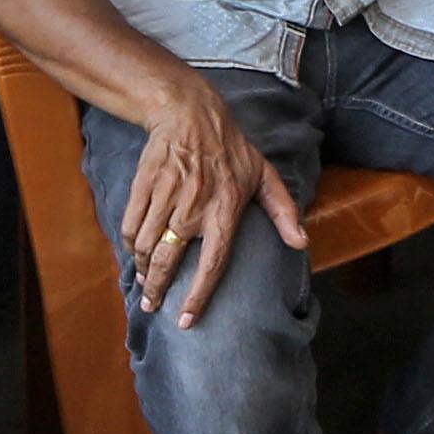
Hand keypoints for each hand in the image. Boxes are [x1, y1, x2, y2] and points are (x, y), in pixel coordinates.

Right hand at [111, 71, 306, 326]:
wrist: (191, 113)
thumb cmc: (232, 149)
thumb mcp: (265, 175)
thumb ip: (284, 211)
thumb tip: (302, 243)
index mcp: (225, 209)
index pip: (212, 263)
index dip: (197, 296)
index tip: (186, 320)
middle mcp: (193, 207)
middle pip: (168, 261)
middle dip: (156, 289)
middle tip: (152, 305)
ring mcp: (166, 196)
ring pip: (147, 246)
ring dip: (143, 270)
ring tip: (145, 283)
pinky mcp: (144, 186)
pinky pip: (132, 226)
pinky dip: (131, 246)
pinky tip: (136, 254)